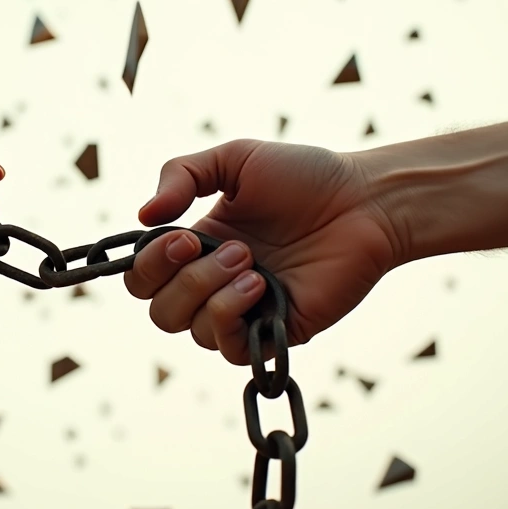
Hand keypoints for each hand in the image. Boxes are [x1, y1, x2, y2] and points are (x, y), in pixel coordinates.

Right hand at [123, 139, 400, 363]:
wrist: (365, 202)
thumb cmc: (305, 177)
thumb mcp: (234, 159)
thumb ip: (181, 174)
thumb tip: (143, 217)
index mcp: (198, 247)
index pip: (144, 277)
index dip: (150, 265)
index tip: (182, 236)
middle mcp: (214, 284)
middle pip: (160, 312)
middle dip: (182, 280)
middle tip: (230, 246)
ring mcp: (243, 311)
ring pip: (192, 331)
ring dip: (212, 292)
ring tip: (252, 261)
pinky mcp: (274, 333)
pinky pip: (230, 349)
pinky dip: (232, 315)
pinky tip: (260, 285)